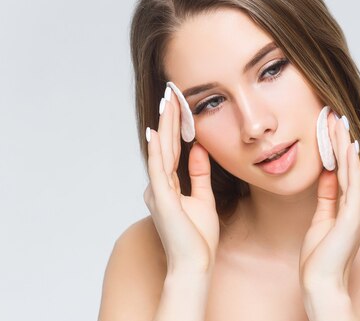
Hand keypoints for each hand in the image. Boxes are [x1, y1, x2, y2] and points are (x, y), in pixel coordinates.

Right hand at [144, 88, 219, 274]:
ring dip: (165, 126)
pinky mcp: (162, 199)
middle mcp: (159, 186)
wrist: (195, 265)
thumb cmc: (198, 238)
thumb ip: (199, 174)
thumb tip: (200, 149)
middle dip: (170, 119)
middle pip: (166, 145)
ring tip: (167, 103)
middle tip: (172, 93)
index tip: (180, 104)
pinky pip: (159, 170)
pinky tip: (156, 133)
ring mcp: (158, 192)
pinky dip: (157, 151)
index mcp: (168, 186)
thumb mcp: (203, 199)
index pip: (174, 149)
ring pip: (162, 152)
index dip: (177, 127)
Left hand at [299, 111, 359, 292]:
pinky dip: (350, 164)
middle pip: (349, 166)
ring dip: (343, 145)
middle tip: (334, 115)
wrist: (321, 283)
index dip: (337, 148)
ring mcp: (358, 211)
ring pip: (351, 170)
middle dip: (340, 140)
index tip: (330, 127)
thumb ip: (327, 197)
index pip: (344, 171)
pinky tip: (347, 147)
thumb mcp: (321, 219)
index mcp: (351, 208)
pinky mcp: (352, 217)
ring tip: (338, 122)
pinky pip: (352, 185)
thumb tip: (328, 174)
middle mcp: (359, 207)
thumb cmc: (320, 258)